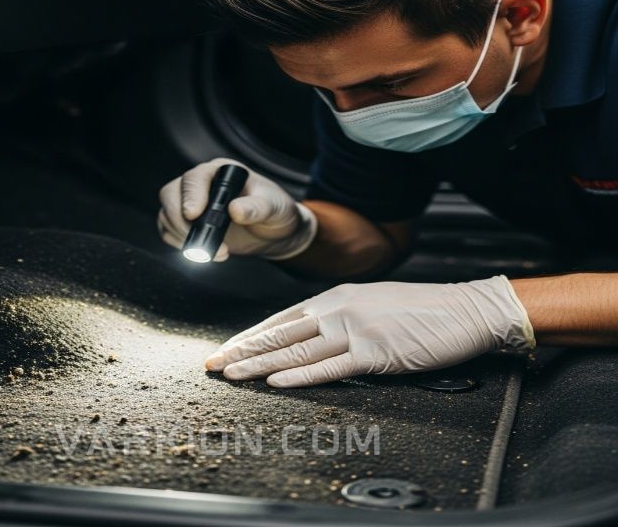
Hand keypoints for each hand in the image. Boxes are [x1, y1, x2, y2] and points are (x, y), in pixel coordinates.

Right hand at [157, 158, 316, 260]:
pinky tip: (204, 254)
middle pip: (171, 194)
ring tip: (212, 252)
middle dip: (180, 219)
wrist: (274, 232)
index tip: (194, 215)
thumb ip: (257, 208)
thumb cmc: (275, 211)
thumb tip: (235, 210)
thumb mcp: (274, 207)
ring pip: (167, 214)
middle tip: (200, 241)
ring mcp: (192, 205)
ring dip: (182, 236)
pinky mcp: (188, 225)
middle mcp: (202, 185)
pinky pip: (169, 231)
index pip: (195, 177)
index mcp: (221, 173)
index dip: (191, 195)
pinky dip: (180, 245)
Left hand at [205, 275, 534, 387]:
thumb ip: (339, 316)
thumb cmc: (422, 310)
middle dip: (242, 350)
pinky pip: (330, 366)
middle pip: (280, 332)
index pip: (281, 318)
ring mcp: (355, 328)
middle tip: (213, 364)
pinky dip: (300, 374)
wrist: (466, 309)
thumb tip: (311, 333)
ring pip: (296, 349)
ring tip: (231, 374)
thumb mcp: (371, 303)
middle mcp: (338, 309)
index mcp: (335, 297)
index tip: (227, 349)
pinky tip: (277, 381)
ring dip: (259, 364)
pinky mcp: (375, 351)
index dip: (250, 335)